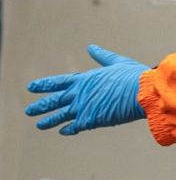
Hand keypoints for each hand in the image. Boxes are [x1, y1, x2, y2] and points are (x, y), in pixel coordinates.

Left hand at [25, 45, 149, 134]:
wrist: (142, 92)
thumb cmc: (133, 76)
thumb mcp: (117, 62)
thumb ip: (102, 56)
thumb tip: (91, 47)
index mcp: (84, 79)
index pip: (58, 82)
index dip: (44, 85)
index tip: (31, 87)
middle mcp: (79, 94)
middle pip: (54, 101)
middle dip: (40, 106)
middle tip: (29, 111)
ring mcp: (83, 108)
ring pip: (60, 116)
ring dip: (49, 121)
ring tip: (39, 125)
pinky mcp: (90, 120)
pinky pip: (75, 126)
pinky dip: (68, 129)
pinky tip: (63, 131)